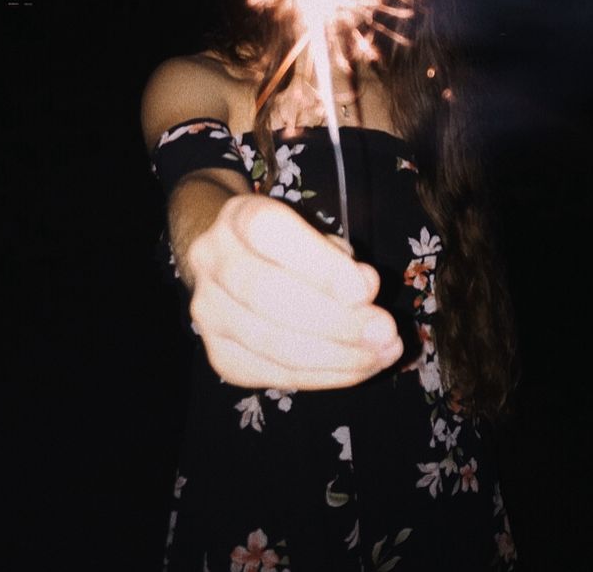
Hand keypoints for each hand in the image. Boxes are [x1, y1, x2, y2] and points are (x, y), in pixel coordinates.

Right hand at [187, 194, 402, 388]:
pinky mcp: (218, 354)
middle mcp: (211, 260)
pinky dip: (321, 376)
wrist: (234, 263)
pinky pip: (269, 373)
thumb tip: (365, 288)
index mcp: (239, 217)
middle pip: (265, 293)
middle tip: (385, 332)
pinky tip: (357, 369)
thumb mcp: (316, 233)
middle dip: (334, 320)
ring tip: (382, 354)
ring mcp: (208, 310)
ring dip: (336, 356)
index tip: (366, 290)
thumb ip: (338, 256)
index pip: (269, 233)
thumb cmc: (289, 244)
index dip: (319, 264)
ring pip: (268, 341)